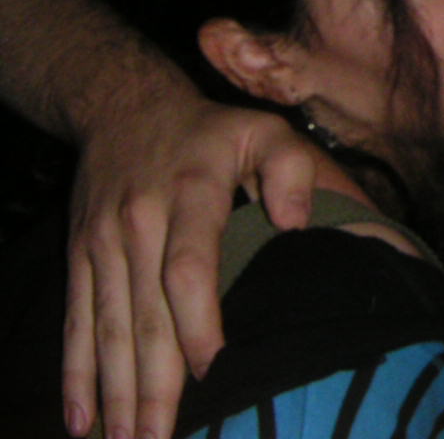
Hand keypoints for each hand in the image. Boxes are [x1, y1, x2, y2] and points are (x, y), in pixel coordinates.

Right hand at [61, 97, 328, 438]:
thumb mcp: (265, 129)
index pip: (188, 265)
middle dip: (152, 385)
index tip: (211, 366)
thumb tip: (299, 221)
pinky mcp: (80, 257)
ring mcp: (104, 244)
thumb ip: (293, 168)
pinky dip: (76, 374)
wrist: (123, 105)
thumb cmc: (212, 130)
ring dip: (115, 393)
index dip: (195, 318)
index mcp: (191, 194)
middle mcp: (140, 224)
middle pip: (144, 314)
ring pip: (108, 329)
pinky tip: (83, 420)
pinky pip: (78, 322)